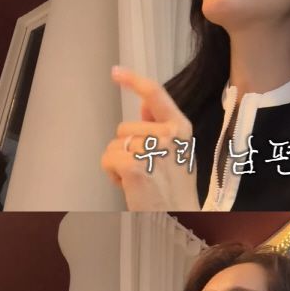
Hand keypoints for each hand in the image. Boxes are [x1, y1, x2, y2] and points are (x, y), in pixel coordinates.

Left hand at [101, 66, 199, 210]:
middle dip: (127, 147)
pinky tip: (128, 184)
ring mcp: (153, 149)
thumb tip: (144, 107)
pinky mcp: (136, 165)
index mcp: (180, 127)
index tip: (116, 72)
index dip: (133, 80)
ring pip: (115, 144)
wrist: (179, 219)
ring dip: (119, 162)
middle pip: (125, 126)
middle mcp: (169, 134)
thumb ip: (160, 126)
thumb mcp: (177, 150)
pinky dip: (112, 174)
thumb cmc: (174, 189)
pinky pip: (108, 158)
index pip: (155, 94)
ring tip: (139, 178)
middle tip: (145, 168)